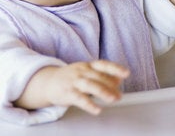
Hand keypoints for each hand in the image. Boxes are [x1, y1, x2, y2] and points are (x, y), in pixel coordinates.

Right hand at [15, 60, 129, 114]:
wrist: (48, 82)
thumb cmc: (71, 78)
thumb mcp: (87, 73)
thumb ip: (103, 76)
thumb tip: (119, 79)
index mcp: (88, 66)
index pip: (103, 65)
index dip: (115, 68)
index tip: (126, 73)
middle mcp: (82, 72)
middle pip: (98, 77)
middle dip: (111, 86)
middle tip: (119, 95)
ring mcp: (74, 82)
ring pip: (90, 85)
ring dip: (103, 92)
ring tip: (113, 99)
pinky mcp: (67, 93)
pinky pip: (79, 99)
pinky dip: (89, 104)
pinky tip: (97, 109)